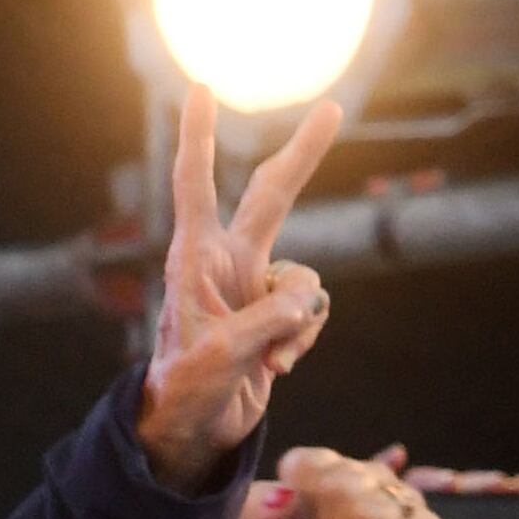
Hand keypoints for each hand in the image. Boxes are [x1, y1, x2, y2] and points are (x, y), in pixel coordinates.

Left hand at [135, 97, 342, 492]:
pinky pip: (313, 310)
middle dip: (304, 155)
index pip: (196, 186)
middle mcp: (227, 261)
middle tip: (333, 107)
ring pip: (309, 277)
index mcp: (195, 258)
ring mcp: (255, 286)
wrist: (191, 428)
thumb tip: (309, 295)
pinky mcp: (278, 313)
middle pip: (274, 196)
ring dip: (300, 321)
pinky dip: (303, 339)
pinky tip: (275, 366)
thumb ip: (265, 321)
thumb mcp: (219, 356)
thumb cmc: (185, 389)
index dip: (199, 138)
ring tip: (267, 358)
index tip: (202, 90)